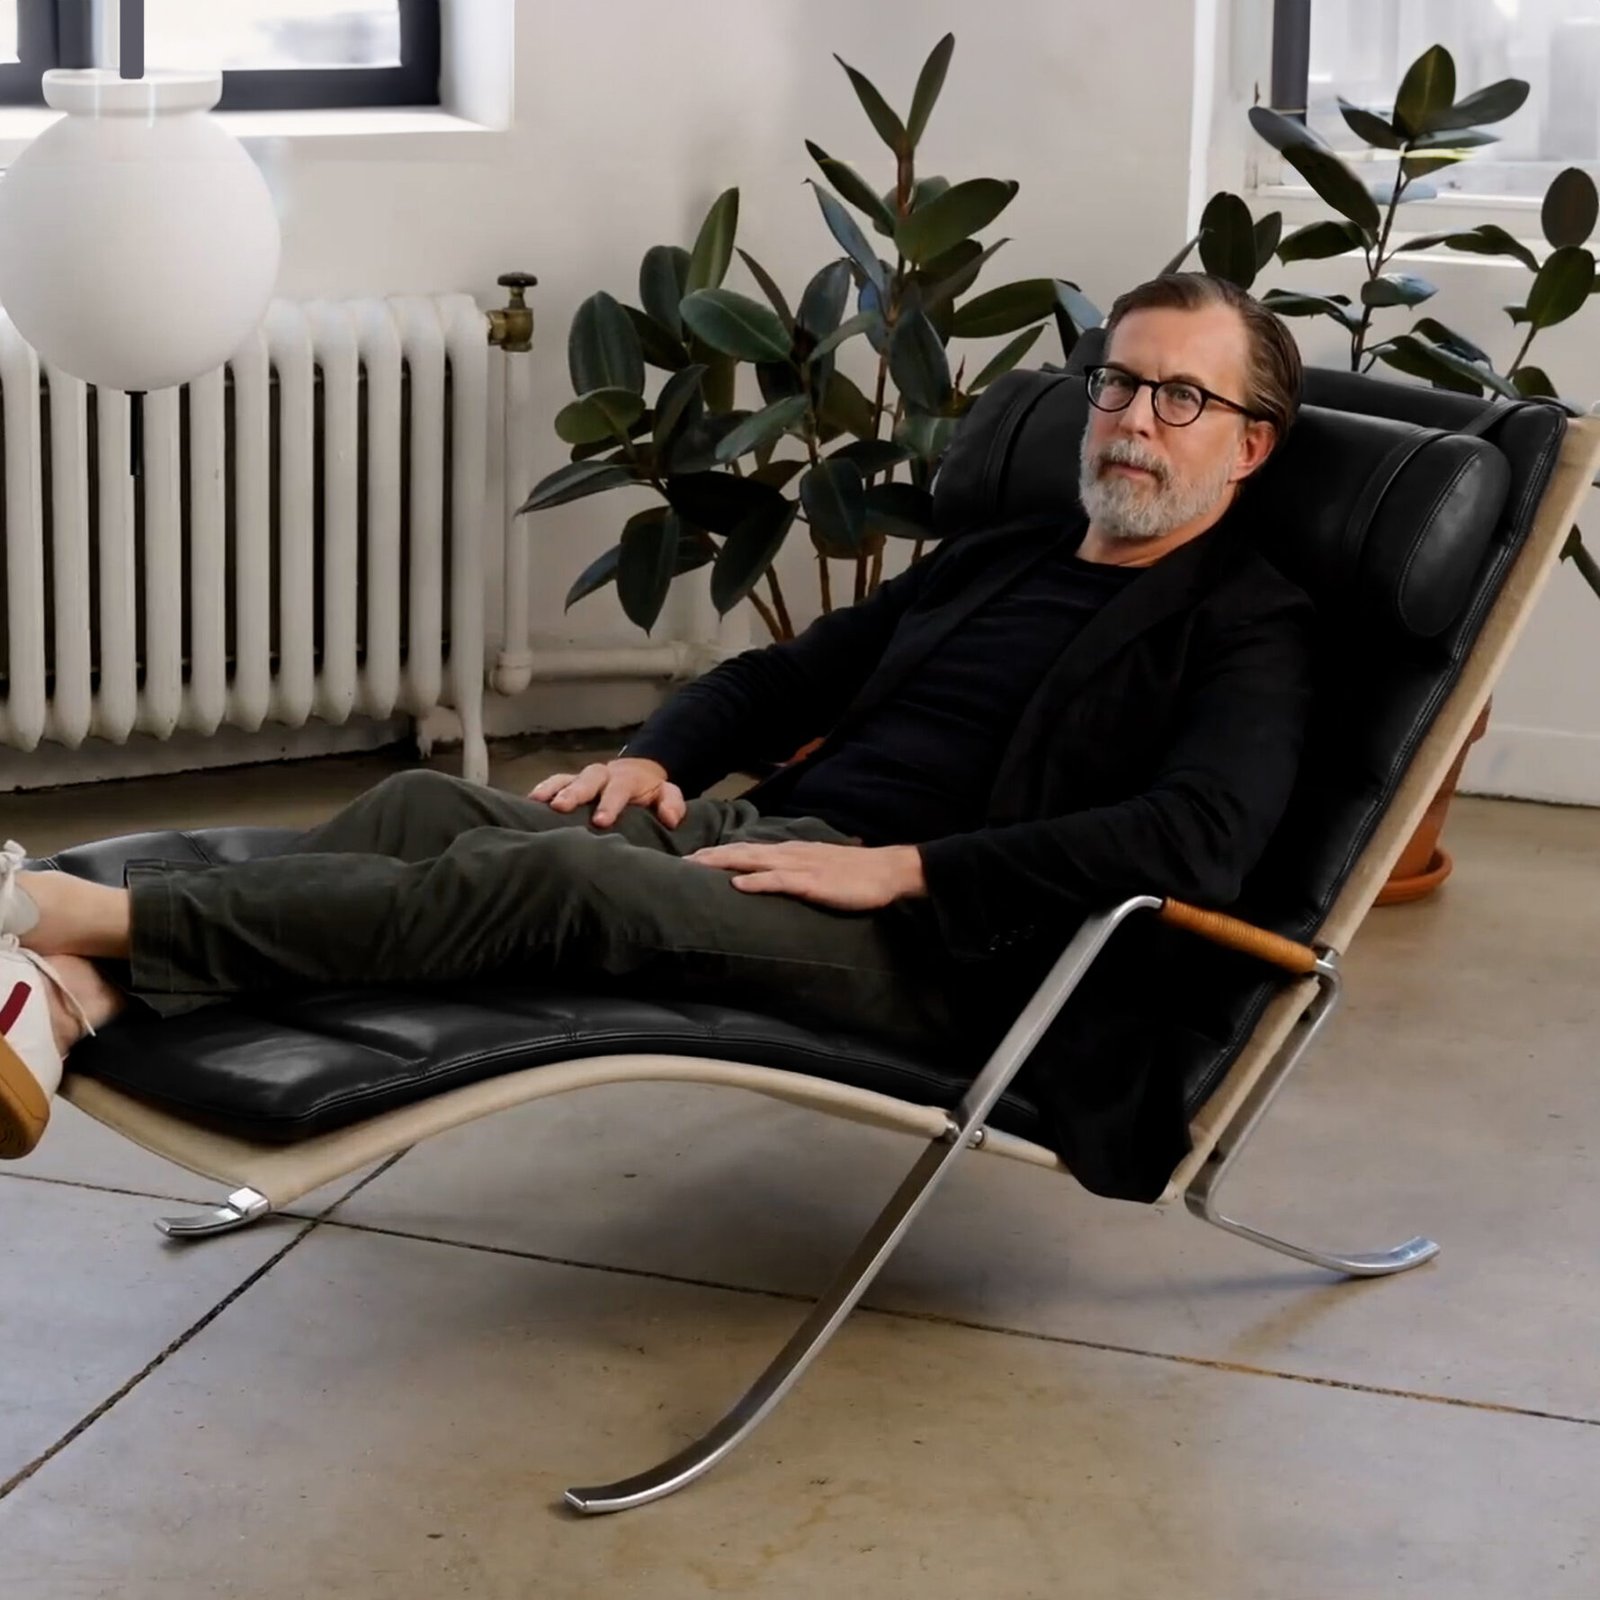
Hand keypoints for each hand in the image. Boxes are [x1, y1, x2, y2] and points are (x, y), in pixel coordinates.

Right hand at [528, 757, 686, 828]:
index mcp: (626, 779)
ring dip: (552, 789)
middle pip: (587, 780)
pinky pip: (554, 782)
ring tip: (537, 801)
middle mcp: (602, 775)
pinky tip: (528, 801)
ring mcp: (583, 777)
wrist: (637, 772)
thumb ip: (672, 803)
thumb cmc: (649, 791)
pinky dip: (541, 789)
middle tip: (560, 806)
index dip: (609, 804)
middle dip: (574, 793)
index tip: (601, 821)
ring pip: (566, 778)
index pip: (618, 790)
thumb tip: (670, 819)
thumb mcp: (667, 793)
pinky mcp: (569, 781)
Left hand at [688, 840, 925, 910]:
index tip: (691, 860)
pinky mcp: (813, 883)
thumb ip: (792, 872)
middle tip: (680, 862)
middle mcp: (790, 854)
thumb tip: (768, 880)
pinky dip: (757, 881)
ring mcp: (801, 867)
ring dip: (724, 863)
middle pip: (742, 852)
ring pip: (754, 861)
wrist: (886, 872)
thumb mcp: (816, 870)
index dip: (718, 853)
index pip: (746, 850)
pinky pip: (780, 880)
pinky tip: (738, 883)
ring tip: (697, 867)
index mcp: (790, 851)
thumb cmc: (853, 874)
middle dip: (710, 857)